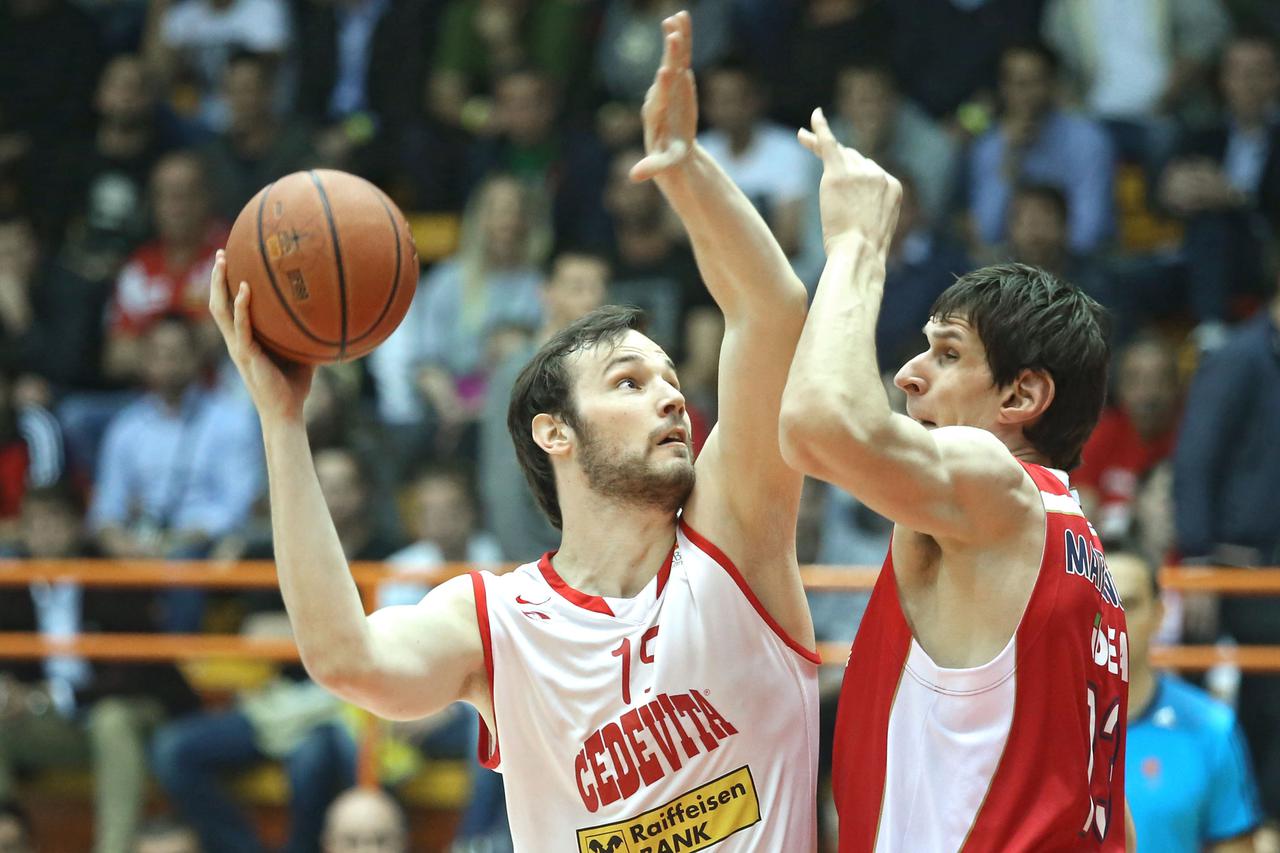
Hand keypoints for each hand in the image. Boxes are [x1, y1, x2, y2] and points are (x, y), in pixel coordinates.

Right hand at [208, 249, 314, 424]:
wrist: (286, 412)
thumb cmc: (294, 385)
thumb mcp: (300, 352)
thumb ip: (304, 333)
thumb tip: (327, 313)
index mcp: (245, 340)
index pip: (229, 308)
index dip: (226, 286)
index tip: (231, 261)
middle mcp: (236, 341)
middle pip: (218, 303)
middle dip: (217, 278)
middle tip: (220, 252)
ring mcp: (239, 347)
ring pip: (221, 310)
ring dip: (220, 285)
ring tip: (222, 261)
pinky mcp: (247, 355)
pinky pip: (241, 327)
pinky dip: (241, 307)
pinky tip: (246, 289)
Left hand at [630, 11, 697, 182]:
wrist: (670, 148)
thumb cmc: (666, 159)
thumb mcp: (662, 166)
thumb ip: (651, 168)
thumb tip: (633, 178)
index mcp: (656, 116)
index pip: (658, 100)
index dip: (663, 87)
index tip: (667, 72)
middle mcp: (659, 97)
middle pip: (665, 75)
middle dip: (670, 56)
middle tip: (673, 35)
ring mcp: (669, 86)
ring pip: (672, 59)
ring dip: (675, 39)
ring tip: (677, 17)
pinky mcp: (679, 80)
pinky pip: (680, 56)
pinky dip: (682, 38)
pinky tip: (680, 17)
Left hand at [799, 107, 901, 255]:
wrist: (859, 253)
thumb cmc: (864, 251)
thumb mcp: (876, 228)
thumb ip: (871, 209)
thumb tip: (860, 210)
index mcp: (894, 187)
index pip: (871, 171)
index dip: (855, 178)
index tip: (846, 187)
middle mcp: (879, 174)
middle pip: (856, 158)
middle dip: (839, 160)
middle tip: (815, 155)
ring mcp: (860, 172)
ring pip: (839, 152)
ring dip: (821, 145)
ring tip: (803, 135)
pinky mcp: (839, 173)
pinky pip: (829, 143)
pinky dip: (821, 127)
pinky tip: (814, 115)